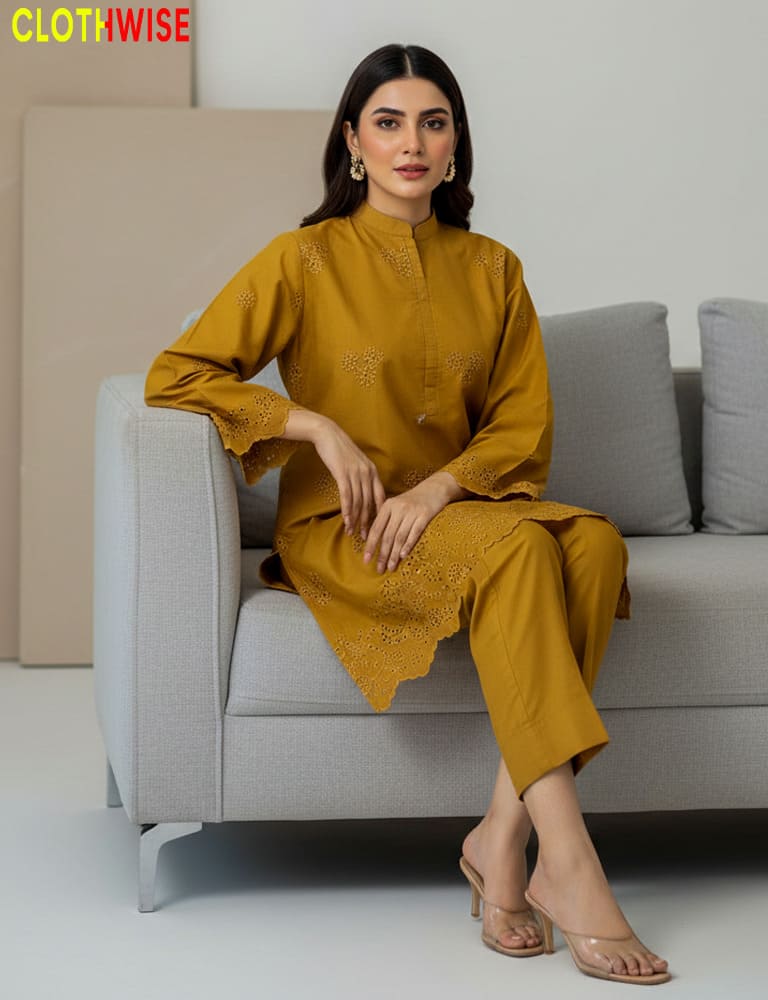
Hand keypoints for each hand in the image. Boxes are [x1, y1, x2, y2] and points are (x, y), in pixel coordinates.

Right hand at [295, 412, 384, 537]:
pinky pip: (347, 496)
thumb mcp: (355, 463)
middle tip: (366, 536)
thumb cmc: (340, 449)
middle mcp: (367, 473)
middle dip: (367, 521)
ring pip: (359, 501)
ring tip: (353, 532)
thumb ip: (361, 476)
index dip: (378, 514)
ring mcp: (356, 473)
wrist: (328, 434)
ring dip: (356, 519)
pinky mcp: (343, 473)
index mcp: (372, 471)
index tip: (378, 527)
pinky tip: (346, 520)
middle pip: (369, 503)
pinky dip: (347, 510)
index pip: (380, 497)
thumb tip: (362, 493)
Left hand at [364, 472, 469, 572]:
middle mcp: (398, 508)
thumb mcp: (396, 505)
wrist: (435, 487)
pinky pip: (415, 533)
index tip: (366, 560)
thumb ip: (385, 519)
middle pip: (388, 535)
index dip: (370, 546)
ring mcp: (412, 511)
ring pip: (400, 537)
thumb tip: (372, 541)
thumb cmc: (413, 500)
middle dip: (382, 554)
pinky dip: (408, 545)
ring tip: (391, 567)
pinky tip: (403, 556)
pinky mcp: (425, 515)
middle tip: (379, 569)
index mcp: (388, 506)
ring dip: (394, 554)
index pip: (376, 529)